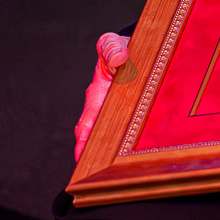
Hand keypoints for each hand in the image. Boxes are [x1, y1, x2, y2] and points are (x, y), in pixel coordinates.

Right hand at [73, 32, 130, 161]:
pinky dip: (129, 144)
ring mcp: (117, 113)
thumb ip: (111, 49)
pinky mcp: (131, 115)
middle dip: (96, 154)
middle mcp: (103, 108)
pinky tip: (138, 157)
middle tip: (99, 174)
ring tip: (120, 171)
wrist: (135, 48)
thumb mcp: (114, 45)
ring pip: (113, 136)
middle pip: (97, 137)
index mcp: (97, 94)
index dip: (84, 141)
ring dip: (113, 152)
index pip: (87, 123)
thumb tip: (118, 58)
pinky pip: (129, 131)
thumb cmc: (120, 48)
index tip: (82, 158)